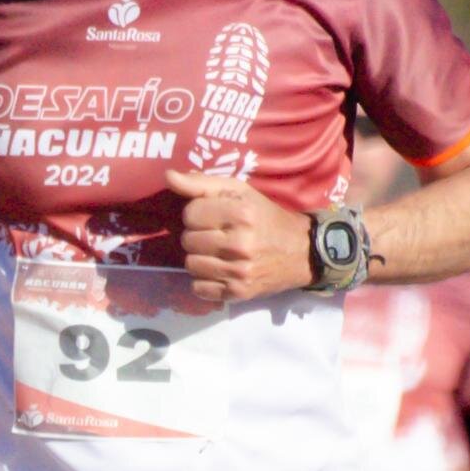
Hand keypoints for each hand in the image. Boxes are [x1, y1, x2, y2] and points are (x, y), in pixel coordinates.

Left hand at [165, 170, 308, 308]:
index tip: (213, 216)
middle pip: (188, 240)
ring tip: (217, 253)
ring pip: (190, 265)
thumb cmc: (265, 217)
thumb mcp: (240, 192)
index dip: (197, 213)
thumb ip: (202, 184)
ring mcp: (239, 272)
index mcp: (241, 214)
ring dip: (199, 258)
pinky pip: (198, 288)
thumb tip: (169, 177)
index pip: (190, 214)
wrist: (301, 252)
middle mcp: (240, 244)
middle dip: (198, 236)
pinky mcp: (238, 293)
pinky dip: (205, 280)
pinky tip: (219, 270)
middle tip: (216, 235)